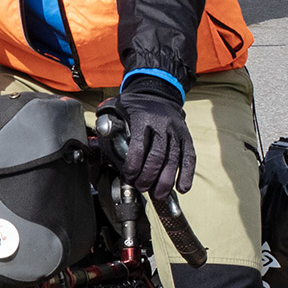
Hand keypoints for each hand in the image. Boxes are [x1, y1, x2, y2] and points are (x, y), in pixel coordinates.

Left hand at [112, 77, 194, 198]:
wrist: (159, 93)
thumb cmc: (135, 105)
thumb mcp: (117, 107)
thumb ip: (107, 122)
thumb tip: (97, 139)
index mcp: (143, 118)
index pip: (139, 146)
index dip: (133, 166)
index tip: (129, 177)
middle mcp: (162, 124)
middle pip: (157, 156)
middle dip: (149, 176)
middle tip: (142, 188)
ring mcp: (176, 131)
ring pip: (174, 159)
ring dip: (166, 180)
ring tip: (159, 195)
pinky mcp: (186, 137)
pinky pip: (190, 157)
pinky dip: (187, 174)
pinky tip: (182, 188)